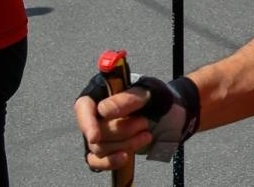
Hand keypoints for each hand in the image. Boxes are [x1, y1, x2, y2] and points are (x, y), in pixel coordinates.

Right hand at [76, 72, 199, 170]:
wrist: (170, 114)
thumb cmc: (156, 98)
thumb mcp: (150, 92)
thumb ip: (128, 98)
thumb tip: (103, 110)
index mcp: (102, 92)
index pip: (83, 106)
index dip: (87, 123)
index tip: (96, 136)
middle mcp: (95, 113)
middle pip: (96, 130)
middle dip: (122, 131)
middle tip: (145, 122)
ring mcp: (98, 132)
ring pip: (99, 147)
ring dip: (125, 144)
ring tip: (146, 134)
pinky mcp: (104, 149)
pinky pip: (97, 162)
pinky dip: (111, 161)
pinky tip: (125, 157)